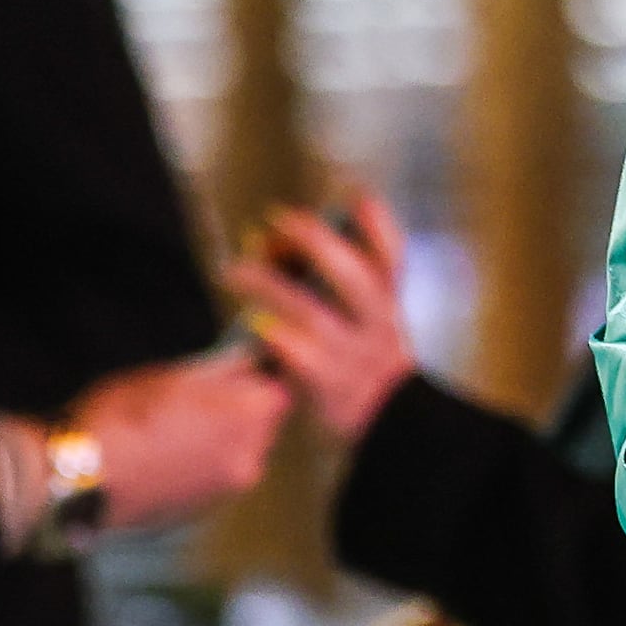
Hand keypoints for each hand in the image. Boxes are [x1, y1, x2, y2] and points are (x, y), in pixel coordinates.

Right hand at [59, 350, 291, 530]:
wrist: (82, 478)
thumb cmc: (123, 417)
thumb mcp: (171, 376)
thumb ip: (220, 372)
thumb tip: (246, 364)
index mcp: (249, 415)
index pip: (278, 391)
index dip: (258, 381)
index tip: (239, 374)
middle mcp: (249, 456)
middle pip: (262, 426)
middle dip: (241, 411)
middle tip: (202, 401)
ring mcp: (227, 489)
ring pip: (239, 453)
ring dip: (222, 440)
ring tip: (178, 430)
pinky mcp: (204, 511)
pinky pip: (216, 478)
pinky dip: (203, 466)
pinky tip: (169, 457)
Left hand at [231, 185, 419, 449]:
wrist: (389, 430)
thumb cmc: (359, 365)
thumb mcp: (362, 325)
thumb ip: (324, 286)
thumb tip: (266, 242)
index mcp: (389, 306)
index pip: (392, 256)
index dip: (376, 224)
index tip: (353, 194)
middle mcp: (379, 327)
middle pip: (353, 275)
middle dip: (315, 241)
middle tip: (277, 219)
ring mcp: (355, 357)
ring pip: (313, 313)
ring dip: (271, 286)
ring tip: (233, 269)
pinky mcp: (331, 388)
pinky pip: (302, 358)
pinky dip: (279, 338)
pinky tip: (255, 325)